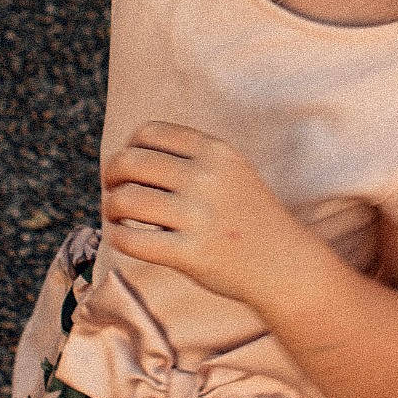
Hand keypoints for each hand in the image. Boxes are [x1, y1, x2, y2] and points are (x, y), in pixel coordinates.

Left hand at [101, 124, 304, 305]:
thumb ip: (189, 159)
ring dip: (111, 208)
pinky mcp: (191, 253)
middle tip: (114, 191)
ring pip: (125, 200)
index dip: (128, 148)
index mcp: (215, 151)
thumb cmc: (249, 218)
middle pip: (130, 162)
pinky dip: (118, 237)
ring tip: (118, 217)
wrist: (286, 264)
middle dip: (111, 176)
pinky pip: (131, 240)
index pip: (149, 132)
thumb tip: (125, 158)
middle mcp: (206, 178)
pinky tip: (124, 237)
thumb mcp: (230, 171)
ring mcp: (198, 216)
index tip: (129, 168)